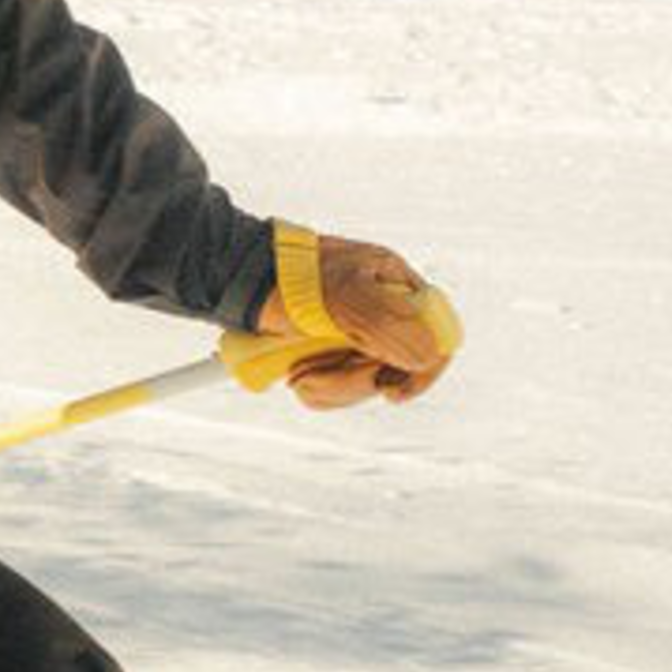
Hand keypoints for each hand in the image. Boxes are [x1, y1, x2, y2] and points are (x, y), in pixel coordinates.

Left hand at [259, 225, 457, 410]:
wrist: (234, 280)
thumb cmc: (288, 278)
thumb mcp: (343, 295)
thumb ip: (390, 321)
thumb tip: (429, 355)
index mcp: (395, 286)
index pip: (438, 336)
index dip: (422, 370)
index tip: (390, 392)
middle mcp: (382, 310)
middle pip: (399, 369)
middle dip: (357, 379)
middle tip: (316, 372)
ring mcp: (356, 333)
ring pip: (368, 383)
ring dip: (333, 385)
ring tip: (299, 371)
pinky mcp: (330, 352)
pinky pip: (341, 389)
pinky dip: (319, 389)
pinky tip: (296, 374)